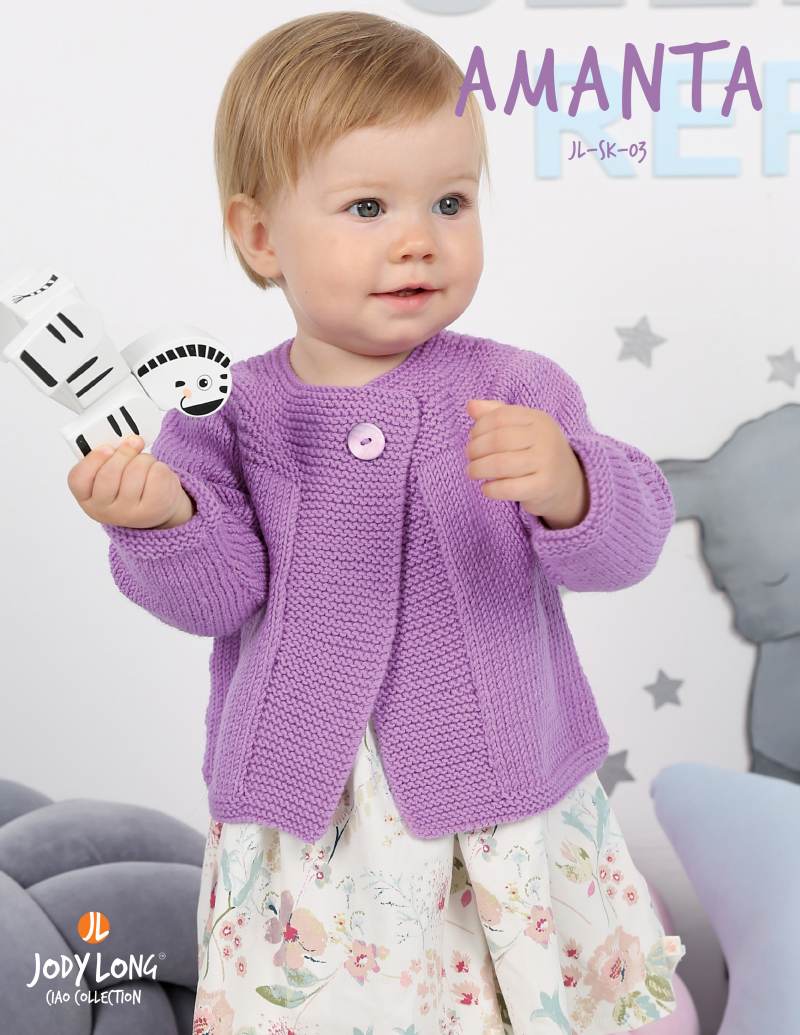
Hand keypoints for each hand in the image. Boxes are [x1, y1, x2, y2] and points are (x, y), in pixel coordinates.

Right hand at [67, 435, 195, 529]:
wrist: (157, 507)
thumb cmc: (129, 485)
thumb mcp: (110, 473)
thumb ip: (108, 458)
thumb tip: (123, 441)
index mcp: (88, 499)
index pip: (79, 479)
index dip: (92, 460)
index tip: (107, 447)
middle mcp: (106, 511)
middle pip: (108, 474)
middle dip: (124, 453)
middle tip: (134, 441)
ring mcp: (130, 513)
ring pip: (136, 470)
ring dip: (144, 459)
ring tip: (145, 464)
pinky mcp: (154, 508)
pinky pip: (156, 474)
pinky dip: (158, 466)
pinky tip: (155, 474)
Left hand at [464, 399, 589, 529]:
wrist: (569, 483)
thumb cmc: (537, 452)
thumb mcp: (522, 429)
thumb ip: (496, 414)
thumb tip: (470, 405)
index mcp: (538, 419)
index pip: (500, 416)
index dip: (479, 428)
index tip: (472, 439)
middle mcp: (545, 437)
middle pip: (499, 440)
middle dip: (476, 449)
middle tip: (470, 458)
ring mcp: (546, 462)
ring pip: (501, 464)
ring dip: (478, 469)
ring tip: (472, 472)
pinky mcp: (544, 486)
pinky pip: (509, 488)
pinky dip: (491, 489)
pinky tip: (486, 488)